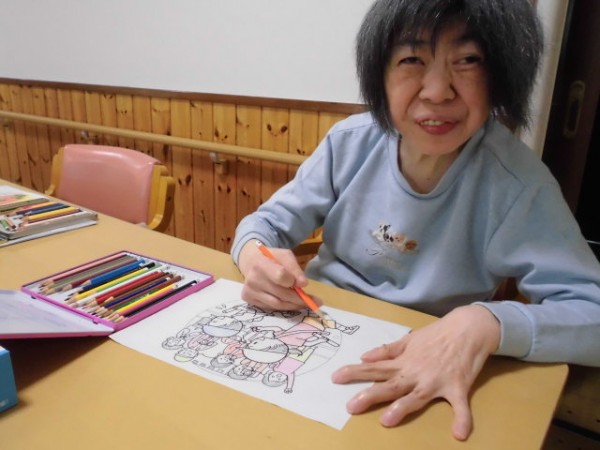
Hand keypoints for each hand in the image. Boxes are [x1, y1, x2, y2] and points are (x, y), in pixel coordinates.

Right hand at [238, 240, 317, 310]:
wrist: (252, 262)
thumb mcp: (285, 256)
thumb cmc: (271, 258)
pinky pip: (271, 307)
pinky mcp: (249, 299)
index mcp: (260, 264)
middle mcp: (252, 279)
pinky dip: (284, 307)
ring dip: (294, 305)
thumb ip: (295, 269)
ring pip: (277, 304)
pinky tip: (293, 304)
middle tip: (316, 301)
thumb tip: (303, 284)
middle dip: (300, 298)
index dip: (293, 281)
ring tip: (307, 304)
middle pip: (281, 293)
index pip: (280, 276)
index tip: (302, 283)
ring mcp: (249, 291)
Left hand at [331, 305, 499, 440]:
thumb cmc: (436, 334)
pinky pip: (460, 406)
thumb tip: (364, 356)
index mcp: (404, 361)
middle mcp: (416, 372)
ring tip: (386, 420)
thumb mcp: (410, 338)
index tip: (336, 377)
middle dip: (370, 396)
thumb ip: (388, 350)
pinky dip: (462, 418)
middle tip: (351, 406)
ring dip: (402, 408)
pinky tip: (459, 433)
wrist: (467, 328)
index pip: (375, 368)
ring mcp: (436, 381)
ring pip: (415, 397)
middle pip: (390, 386)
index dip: (355, 373)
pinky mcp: (458, 387)